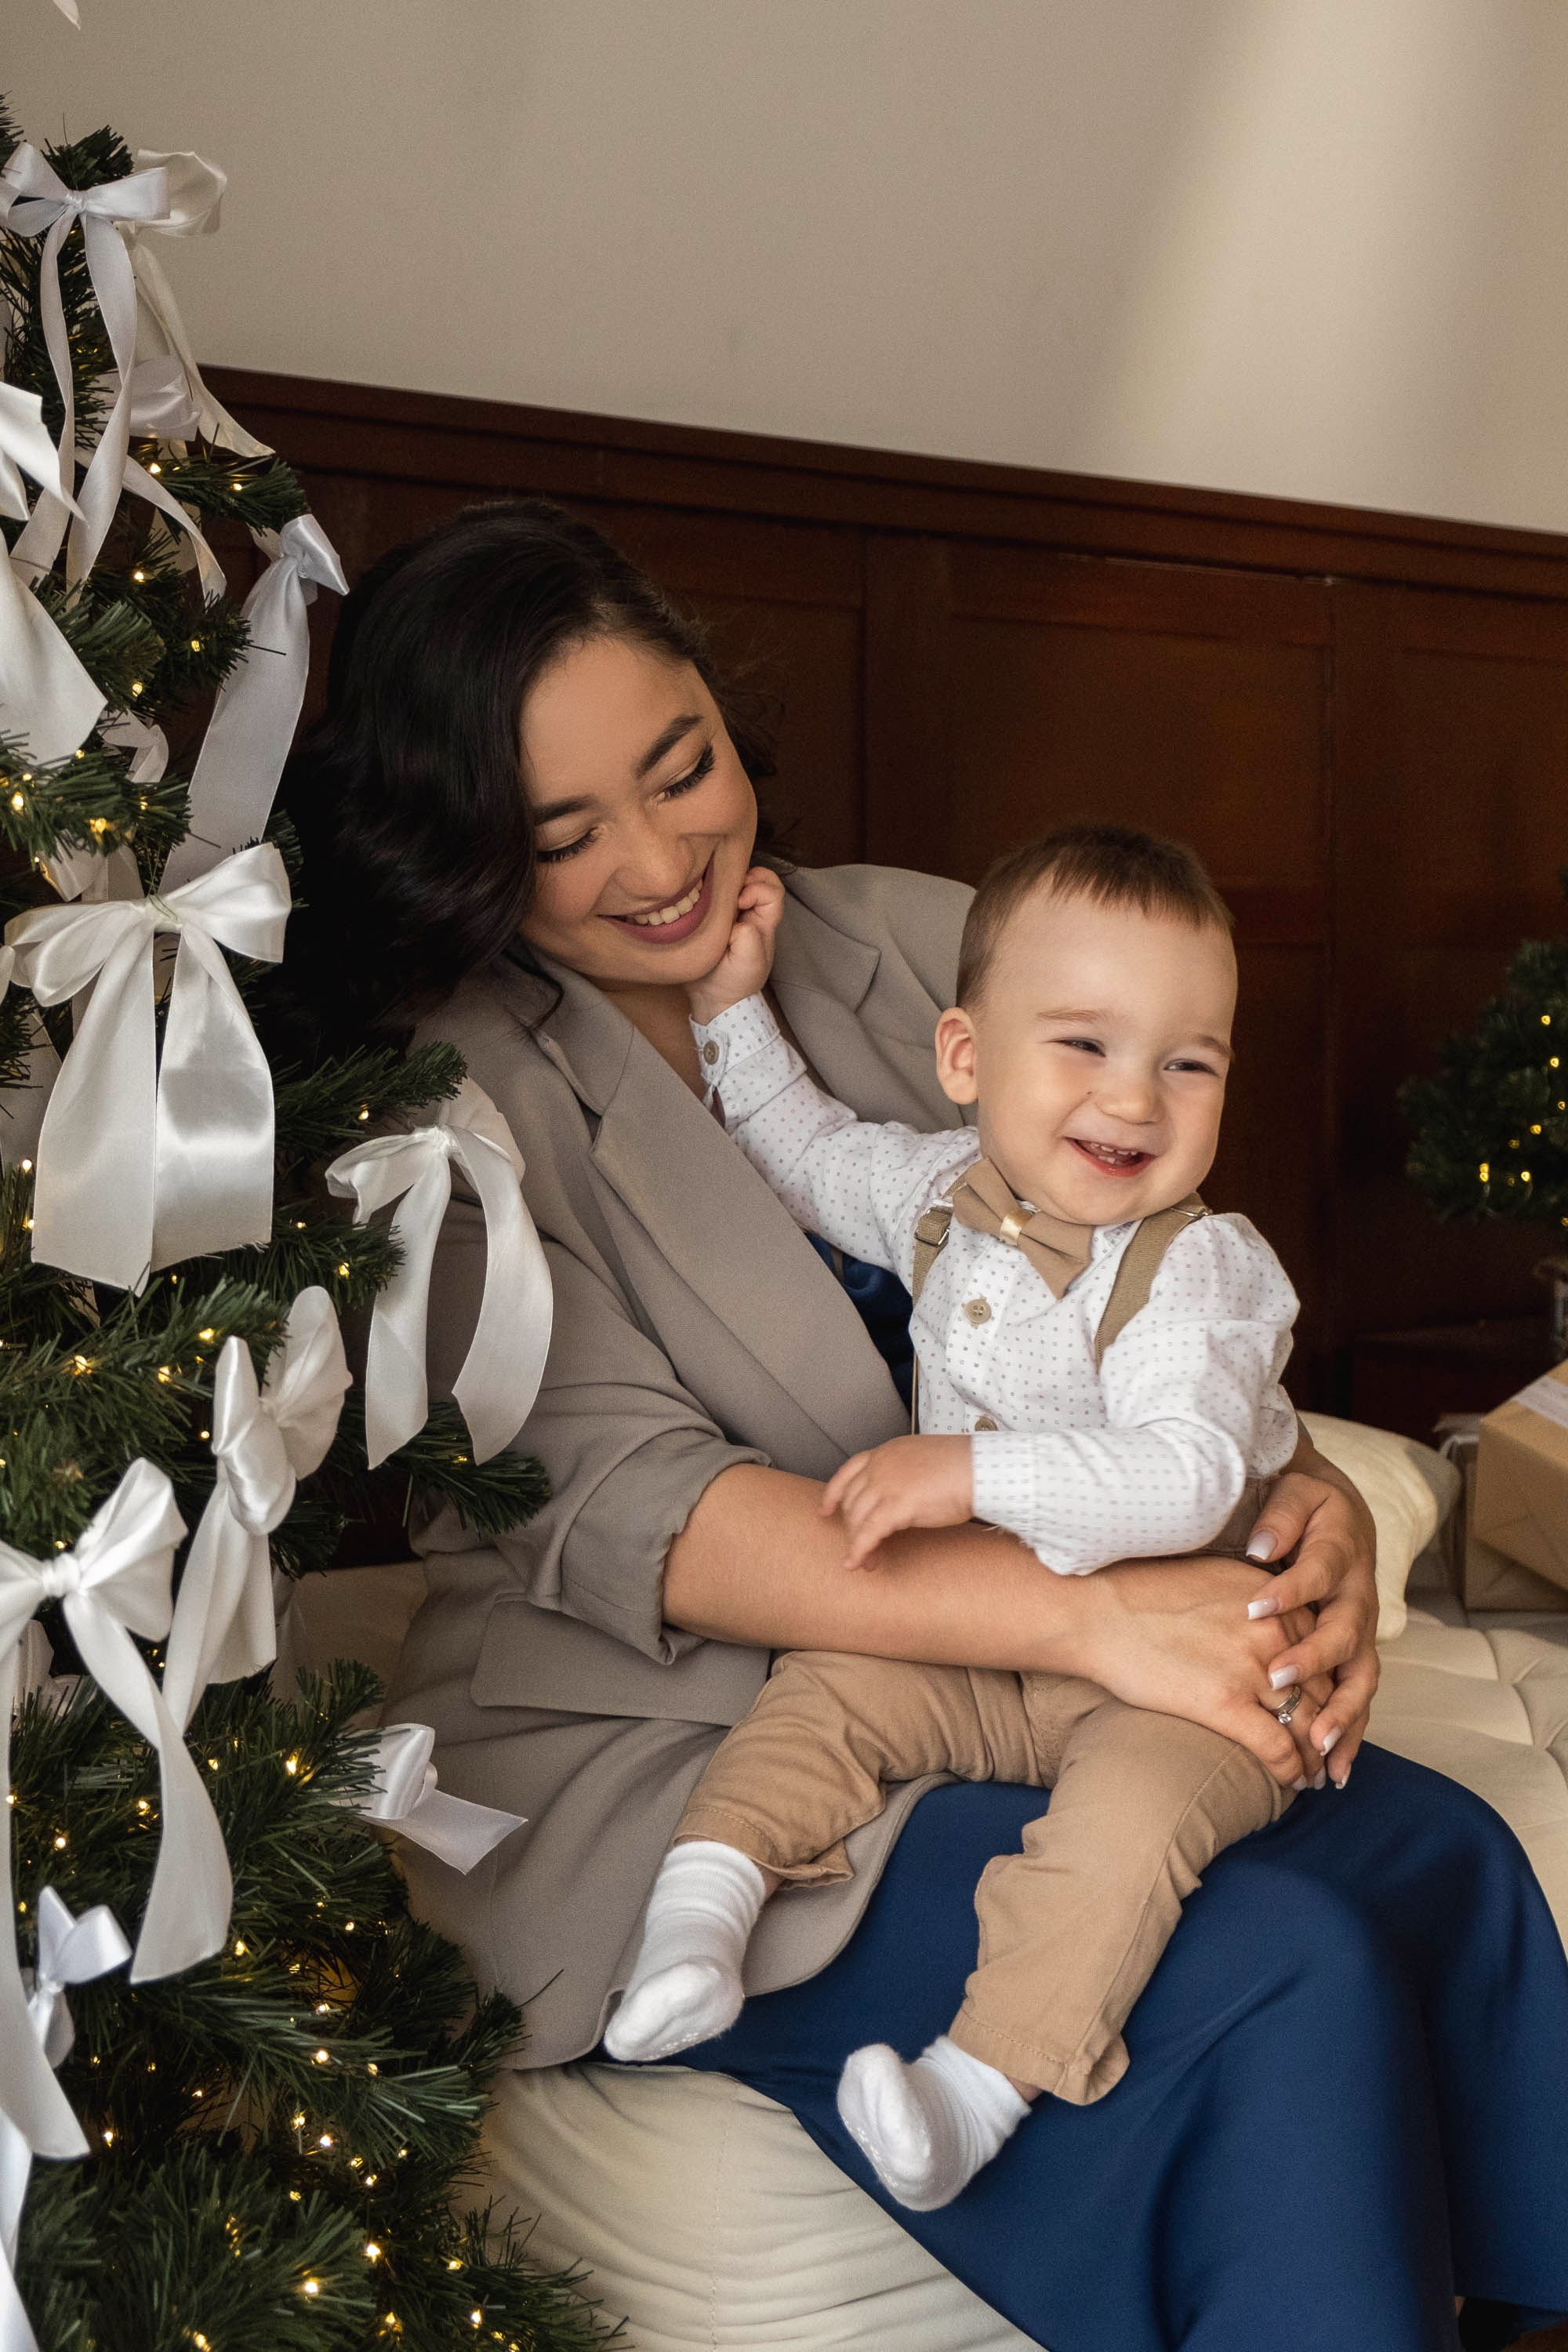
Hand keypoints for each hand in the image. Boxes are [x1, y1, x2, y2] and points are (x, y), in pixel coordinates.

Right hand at [687, 866, 786, 1024]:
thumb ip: (749, 936)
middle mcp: (749, 913)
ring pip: (733, 882)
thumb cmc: (735, 981)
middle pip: (756, 877)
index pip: (773, 890)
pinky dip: (707, 890)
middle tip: (727, 890)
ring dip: (723, 882)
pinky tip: (698, 900)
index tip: (741, 902)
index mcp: (764, 922)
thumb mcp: (750, 961)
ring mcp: (730, 914)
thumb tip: (736, 920)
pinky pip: (712, 894)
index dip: (758, 888)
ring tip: (711, 894)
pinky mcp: (711, 917)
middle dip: (743, 876)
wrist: (711, 997)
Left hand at [821, 1435, 974, 1569]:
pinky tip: (858, 1563)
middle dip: (851, 1528)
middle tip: (858, 1550)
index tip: (825, 1509)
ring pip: (857, 1518)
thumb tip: (902, 1496)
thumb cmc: (966, 1466)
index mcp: (888, 1452)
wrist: (982, 1468)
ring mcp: (886, 1483)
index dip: (833, 1493)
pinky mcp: (896, 1505)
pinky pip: (868, 1533)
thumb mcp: (925, 1461)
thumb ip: (906, 1474)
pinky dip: (859, 1550)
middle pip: (852, 1500)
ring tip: (864, 1563)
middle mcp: (881, 1465)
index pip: (849, 1470)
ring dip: (857, 1544)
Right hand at [1074, 1554, 1341, 1790]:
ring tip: (1318, 1773)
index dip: (1331, 1682)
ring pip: (1308, 1722)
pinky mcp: (1226, 1704)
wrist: (1096, 1611)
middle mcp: (1274, 1630)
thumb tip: (1271, 1622)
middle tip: (1333, 1749)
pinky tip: (1294, 1784)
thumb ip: (1256, 1600)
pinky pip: (1278, 1748)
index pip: (1324, 1648)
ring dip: (1318, 1755)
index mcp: (1274, 1598)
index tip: (1331, 1704)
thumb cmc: (1142, 1594)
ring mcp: (1252, 1669)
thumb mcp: (1216, 1579)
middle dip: (1332, 1723)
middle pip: (1324, 1686)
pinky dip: (1292, 1771)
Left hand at [1240, 1452, 1380, 1787]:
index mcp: (1341, 1553)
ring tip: (1319, 1749)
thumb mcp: (1294, 1493)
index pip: (1318, 1572)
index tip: (1255, 1607)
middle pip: (1346, 1633)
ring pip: (1361, 1677)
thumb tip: (1261, 1546)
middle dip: (1314, 1660)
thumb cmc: (1306, 1503)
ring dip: (1343, 1715)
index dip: (1290, 1590)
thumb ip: (1281, 1517)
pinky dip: (1349, 1734)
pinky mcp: (1355, 1655)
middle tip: (1278, 1679)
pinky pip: (1356, 1698)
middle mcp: (1358, 1597)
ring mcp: (1360, 1631)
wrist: (1339, 1512)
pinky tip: (1334, 1771)